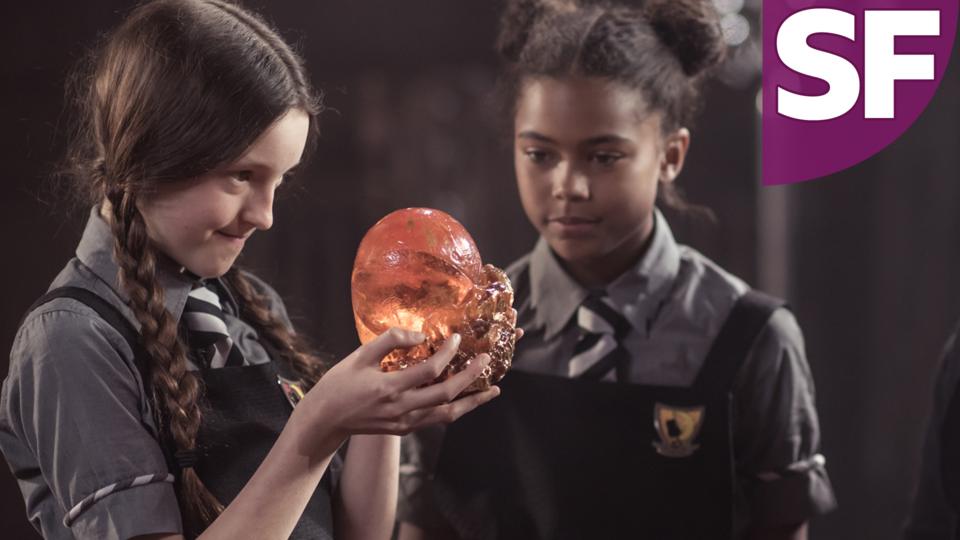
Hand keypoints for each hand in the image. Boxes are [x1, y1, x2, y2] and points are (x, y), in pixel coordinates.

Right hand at [300, 329, 498, 441]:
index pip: (429, 370)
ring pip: (447, 415)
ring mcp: (404, 423)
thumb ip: (389, 341)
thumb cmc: (340, 383)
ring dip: (472, 402)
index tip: (457, 339)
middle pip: (446, 394)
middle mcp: (400, 409)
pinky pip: (436, 420)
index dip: (448, 353)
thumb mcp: (359, 355)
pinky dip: (454, 409)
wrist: (325, 420)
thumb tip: (421, 335)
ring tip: (492, 390)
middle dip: (470, 377)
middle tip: (486, 361)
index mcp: (388, 387)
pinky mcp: (405, 430)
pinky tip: (466, 399)